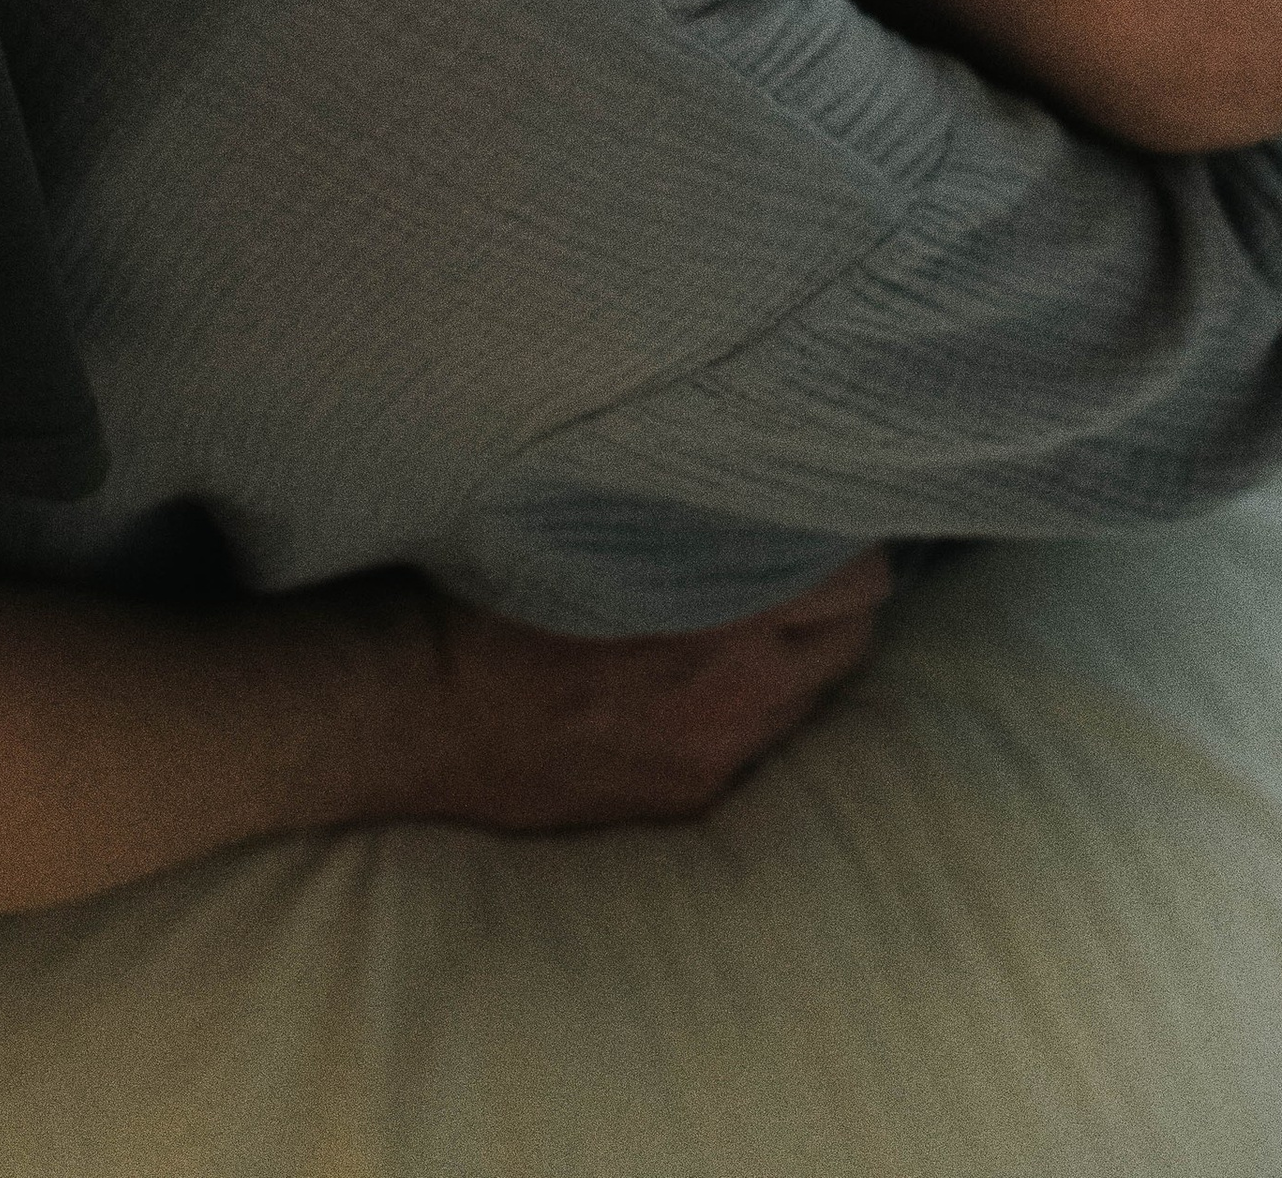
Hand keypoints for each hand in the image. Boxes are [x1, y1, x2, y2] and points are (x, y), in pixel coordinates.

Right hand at [383, 552, 893, 829]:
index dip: (843, 543)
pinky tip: (694, 682)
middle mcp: (739, 694)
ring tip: (739, 622)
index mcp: (724, 610)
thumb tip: (756, 480)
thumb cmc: (499, 589)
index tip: (813, 519)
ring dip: (792, 659)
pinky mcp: (687, 800)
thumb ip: (690, 508)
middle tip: (791, 567)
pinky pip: (756, 746)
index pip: (859, 578)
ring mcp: (716, 756)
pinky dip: (744, 711)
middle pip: (852, 640)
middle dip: (832, 600)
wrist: (422, 710)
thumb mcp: (598, 516)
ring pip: (809, 697)